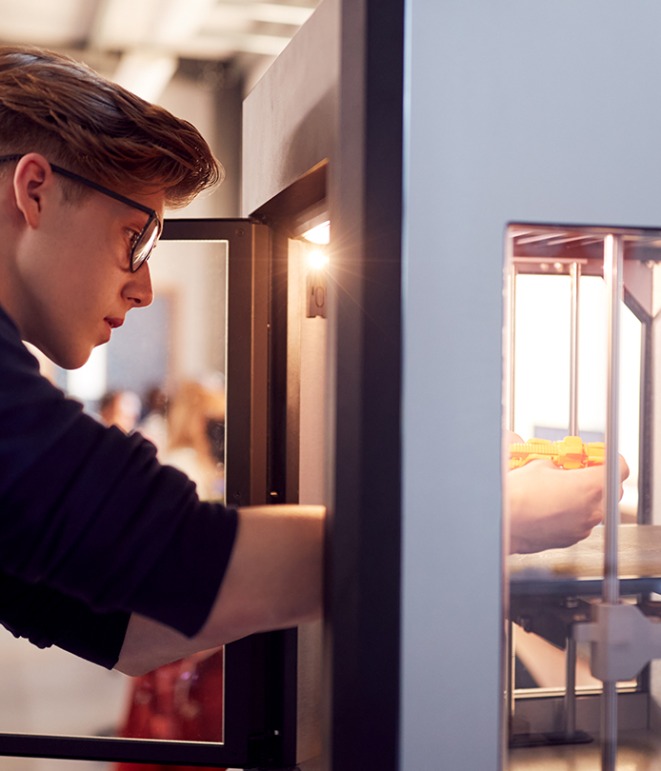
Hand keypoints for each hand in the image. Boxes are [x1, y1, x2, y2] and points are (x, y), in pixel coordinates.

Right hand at [507, 451, 628, 554]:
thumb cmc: (518, 495)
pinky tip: (550, 505)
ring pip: (594, 507)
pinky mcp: (571, 539)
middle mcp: (593, 509)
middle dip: (596, 477)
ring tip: (558, 489)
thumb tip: (554, 460)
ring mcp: (583, 527)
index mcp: (591, 486)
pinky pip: (579, 521)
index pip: (620, 467)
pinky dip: (571, 513)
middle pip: (610, 489)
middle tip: (577, 470)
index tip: (598, 456)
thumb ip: (556, 462)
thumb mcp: (538, 464)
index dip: (609, 458)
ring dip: (582, 496)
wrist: (503, 522)